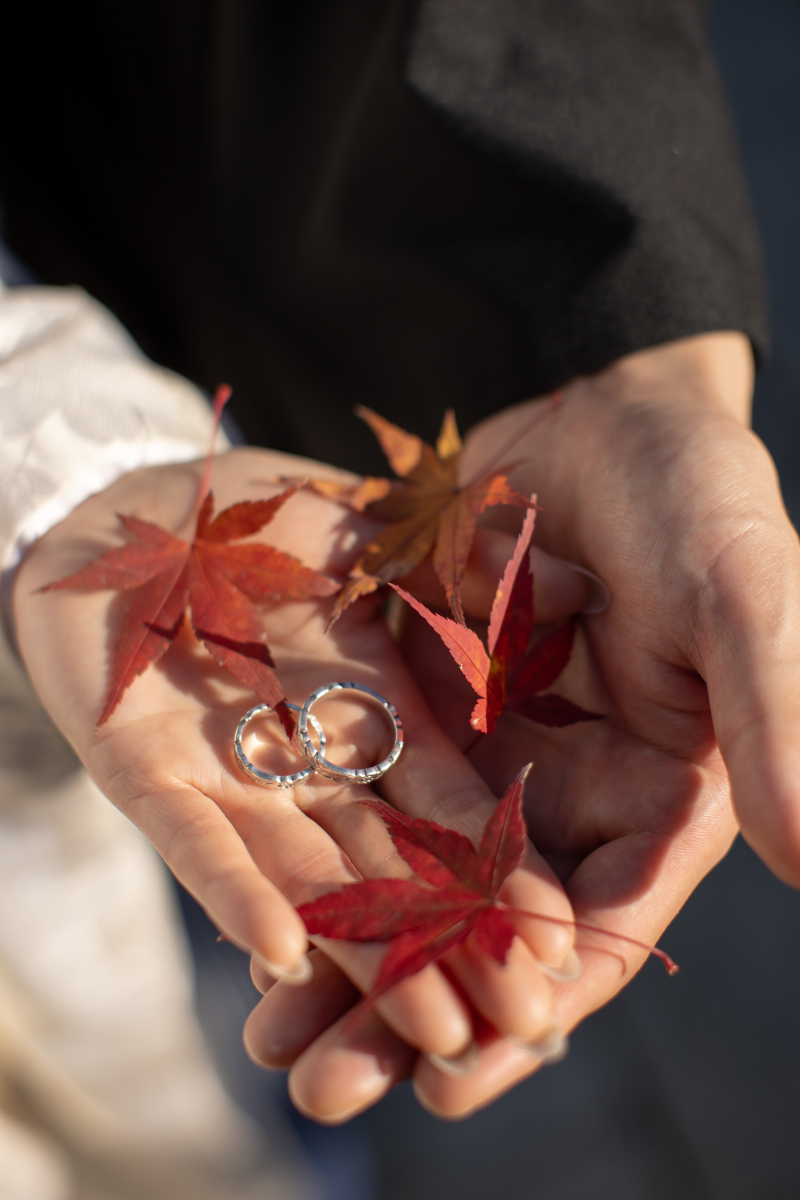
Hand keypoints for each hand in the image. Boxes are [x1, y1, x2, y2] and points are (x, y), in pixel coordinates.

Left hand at [12, 447, 585, 1115]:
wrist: (135, 506)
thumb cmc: (266, 513)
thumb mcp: (379, 533)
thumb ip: (460, 570)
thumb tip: (579, 585)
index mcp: (385, 708)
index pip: (462, 810)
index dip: (509, 875)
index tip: (561, 942)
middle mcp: (323, 761)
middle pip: (395, 870)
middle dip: (447, 949)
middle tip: (499, 1031)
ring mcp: (237, 773)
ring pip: (308, 877)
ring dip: (358, 951)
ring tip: (414, 1027)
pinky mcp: (145, 772)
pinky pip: (197, 843)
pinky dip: (236, 892)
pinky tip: (278, 954)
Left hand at [246, 332, 777, 1117]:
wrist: (604, 407)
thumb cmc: (700, 492)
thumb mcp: (744, 594)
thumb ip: (775, 716)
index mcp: (661, 794)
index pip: (599, 923)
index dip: (532, 1001)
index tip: (460, 1075)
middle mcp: (570, 791)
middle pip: (486, 925)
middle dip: (408, 1011)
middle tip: (319, 1094)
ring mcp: (489, 747)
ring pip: (410, 875)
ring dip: (343, 957)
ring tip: (268, 1046)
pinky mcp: (421, 696)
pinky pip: (363, 787)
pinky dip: (313, 849)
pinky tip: (250, 910)